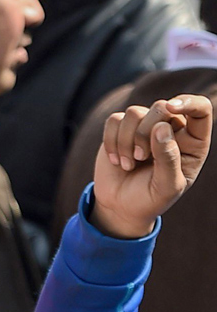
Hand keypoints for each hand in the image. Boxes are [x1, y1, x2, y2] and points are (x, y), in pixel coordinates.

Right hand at [91, 95, 211, 238]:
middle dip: (145, 133)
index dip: (188, 103)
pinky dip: (111, 141)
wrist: (121, 208)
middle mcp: (171, 128)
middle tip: (141, 157)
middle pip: (161, 107)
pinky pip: (114, 120)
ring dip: (126, 142)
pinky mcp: (121, 130)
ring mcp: (145, 127)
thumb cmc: (151, 199)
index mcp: (193, 141)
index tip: (171, 108)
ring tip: (128, 164)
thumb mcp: (166, 187)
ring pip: (135, 113)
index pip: (200, 109)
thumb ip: (169, 159)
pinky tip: (116, 160)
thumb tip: (162, 127)